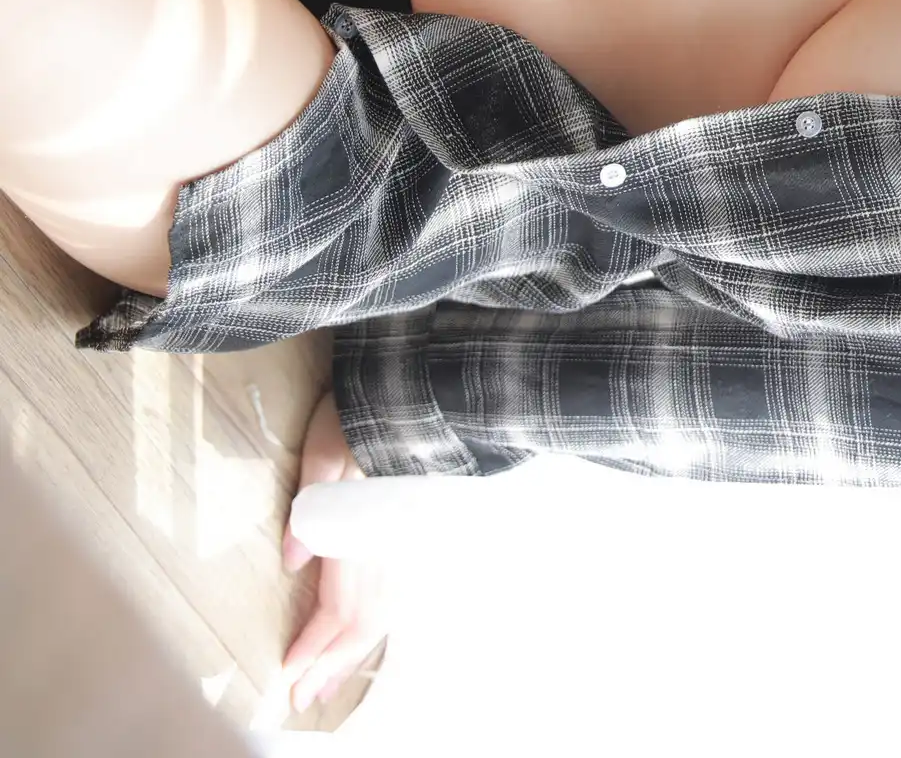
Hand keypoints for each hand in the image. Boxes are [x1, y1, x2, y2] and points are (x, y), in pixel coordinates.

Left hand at [280, 390, 389, 717]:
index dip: (312, 645)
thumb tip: (293, 563)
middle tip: (303, 698)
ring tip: (331, 678)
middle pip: (363, 622)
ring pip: (386, 612)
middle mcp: (391, 545)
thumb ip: (308, 506)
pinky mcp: (419, 533)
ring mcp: (409, 541)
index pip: (338, 606)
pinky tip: (371, 633)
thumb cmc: (368, 410)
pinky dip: (382, 623)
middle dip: (332, 663)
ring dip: (356, 650)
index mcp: (363, 528)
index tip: (288, 676)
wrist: (430, 385)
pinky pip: (402, 593)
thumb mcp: (323, 446)